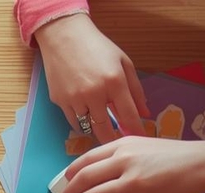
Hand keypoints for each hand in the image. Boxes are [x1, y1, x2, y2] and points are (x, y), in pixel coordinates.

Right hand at [35, 14, 146, 142]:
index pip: (128, 115)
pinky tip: (87, 117)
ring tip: (102, 129)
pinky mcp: (60, 101)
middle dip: (113, 138)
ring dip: (96, 130)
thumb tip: (145, 113)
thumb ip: (136, 89)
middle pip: (105, 129)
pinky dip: (82, 123)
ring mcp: (74, 99)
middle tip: (118, 141)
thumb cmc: (98, 48)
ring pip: (87, 127)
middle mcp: (94, 94)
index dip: (135, 129)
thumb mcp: (124, 63)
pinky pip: (73, 121)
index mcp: (114, 82)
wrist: (65, 38)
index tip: (139, 137)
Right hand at [60, 137, 204, 192]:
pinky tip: (84, 168)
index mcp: (132, 183)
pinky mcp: (128, 138)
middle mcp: (125, 162)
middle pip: (86, 175)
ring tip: (67, 182)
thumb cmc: (180, 189)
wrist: (201, 161)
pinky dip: (87, 159)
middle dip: (70, 190)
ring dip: (73, 171)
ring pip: (88, 158)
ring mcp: (125, 147)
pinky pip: (100, 149)